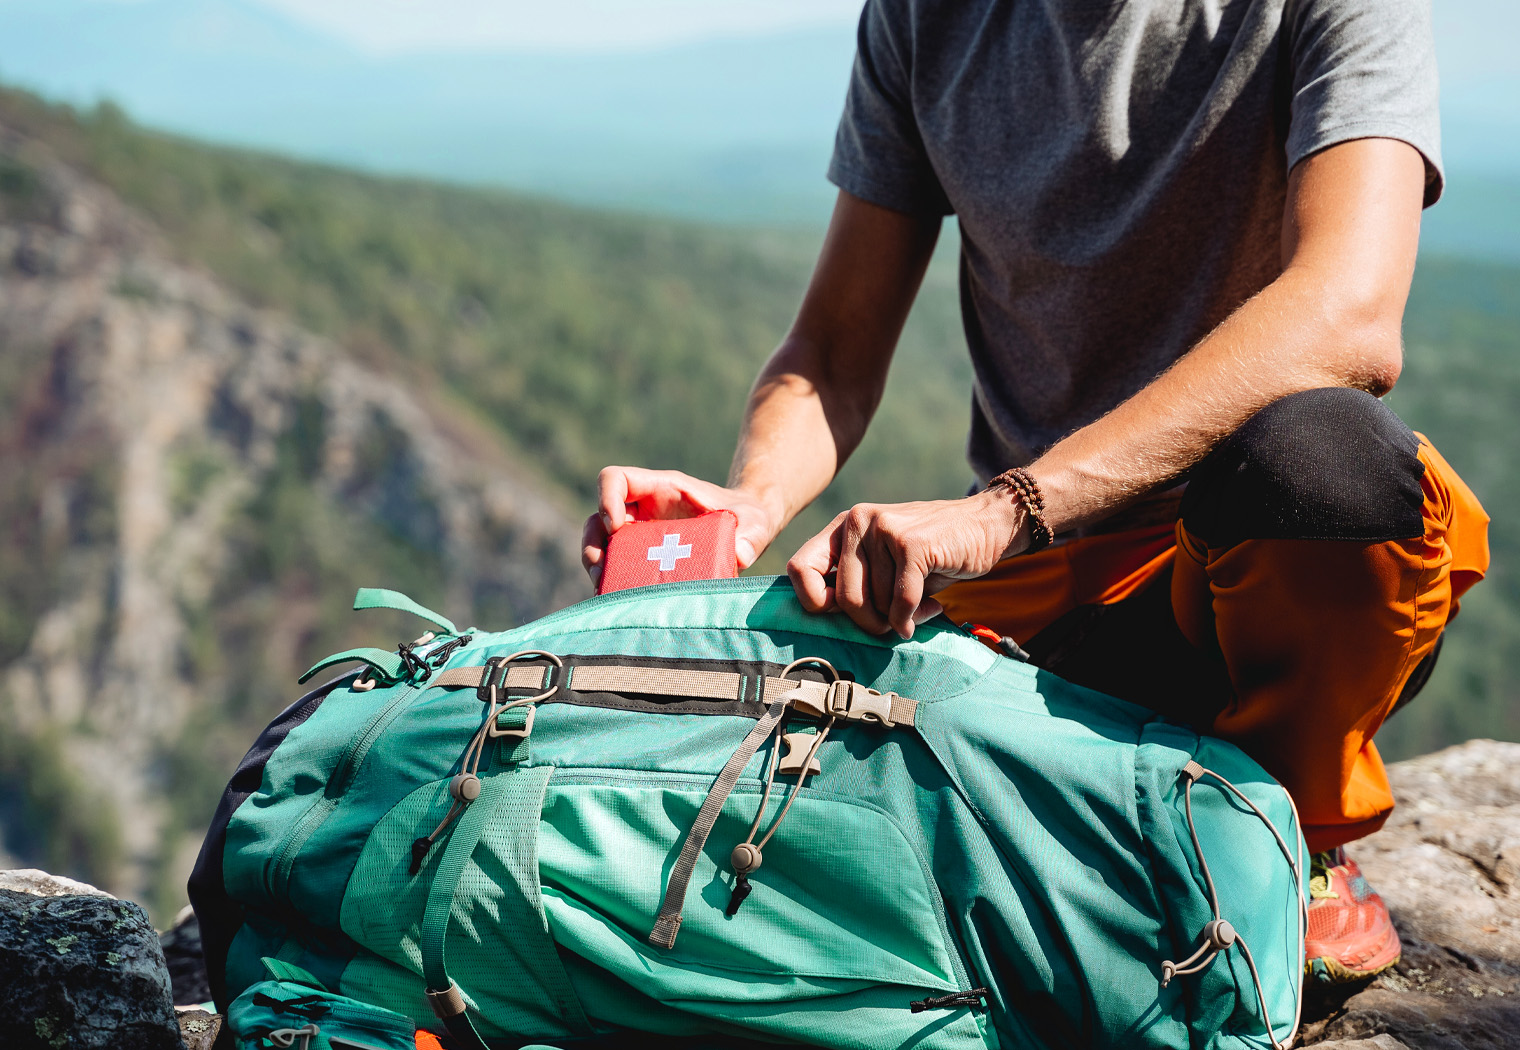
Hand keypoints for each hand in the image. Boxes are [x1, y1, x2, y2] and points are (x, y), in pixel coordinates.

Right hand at [581, 467, 778, 587]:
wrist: (748, 532)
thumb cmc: (748, 518)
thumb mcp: (755, 523)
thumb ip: (751, 535)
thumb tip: (740, 555)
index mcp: (662, 489)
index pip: (616, 479)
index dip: (606, 498)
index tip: (616, 526)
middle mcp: (644, 509)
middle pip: (599, 516)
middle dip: (593, 542)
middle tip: (600, 569)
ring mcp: (641, 534)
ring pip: (602, 544)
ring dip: (597, 566)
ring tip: (604, 589)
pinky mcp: (645, 558)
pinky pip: (619, 567)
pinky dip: (613, 582)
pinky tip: (620, 600)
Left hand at [786, 489, 1026, 638]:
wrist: (985, 526)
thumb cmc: (930, 556)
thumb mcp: (883, 565)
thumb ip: (854, 584)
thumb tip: (823, 623)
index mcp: (843, 527)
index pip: (799, 570)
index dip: (815, 603)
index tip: (842, 614)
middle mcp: (857, 520)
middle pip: (844, 599)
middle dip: (871, 622)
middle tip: (893, 621)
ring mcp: (883, 528)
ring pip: (877, 604)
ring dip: (900, 618)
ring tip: (919, 604)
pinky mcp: (911, 542)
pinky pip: (902, 601)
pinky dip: (913, 617)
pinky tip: (929, 608)